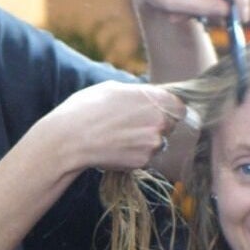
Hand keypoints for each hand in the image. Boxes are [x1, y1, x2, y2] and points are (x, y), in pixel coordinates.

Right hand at [34, 81, 185, 173]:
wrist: (69, 139)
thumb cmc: (86, 109)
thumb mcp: (113, 88)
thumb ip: (138, 93)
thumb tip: (147, 97)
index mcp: (156, 98)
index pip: (179, 107)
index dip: (167, 110)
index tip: (154, 113)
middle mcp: (160, 120)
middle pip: (170, 126)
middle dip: (156, 127)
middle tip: (131, 126)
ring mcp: (153, 143)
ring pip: (157, 143)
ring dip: (145, 142)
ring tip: (119, 138)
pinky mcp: (143, 161)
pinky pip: (145, 158)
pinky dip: (134, 155)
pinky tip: (115, 149)